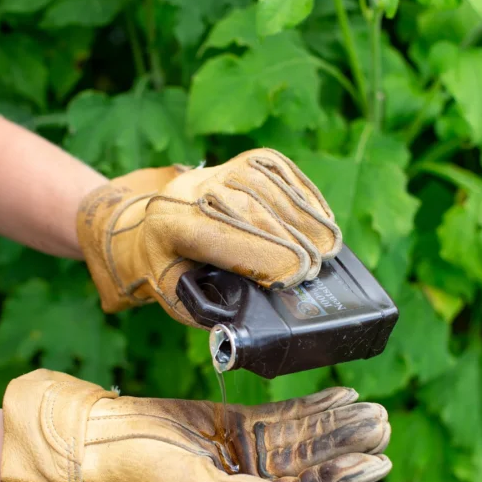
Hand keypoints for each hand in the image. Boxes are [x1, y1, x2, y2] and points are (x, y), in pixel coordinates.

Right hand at [1, 372, 390, 481]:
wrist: (105, 437)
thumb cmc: (145, 475)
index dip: (341, 478)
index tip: (376, 462)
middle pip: (312, 465)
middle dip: (347, 447)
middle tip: (382, 426)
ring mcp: (247, 453)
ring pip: (303, 438)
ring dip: (335, 424)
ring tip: (372, 410)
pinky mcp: (237, 424)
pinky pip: (283, 415)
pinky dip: (312, 406)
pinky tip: (341, 394)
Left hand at [76, 148, 341, 324]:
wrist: (153, 226)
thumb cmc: (172, 270)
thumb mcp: (180, 298)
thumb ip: (210, 309)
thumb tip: (252, 321)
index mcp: (169, 227)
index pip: (216, 235)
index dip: (259, 255)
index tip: (293, 278)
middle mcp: (189, 191)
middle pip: (247, 210)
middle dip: (288, 239)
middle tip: (317, 269)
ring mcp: (217, 171)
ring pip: (266, 186)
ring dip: (303, 217)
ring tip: (328, 247)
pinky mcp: (241, 160)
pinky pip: (278, 170)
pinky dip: (304, 194)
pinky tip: (322, 218)